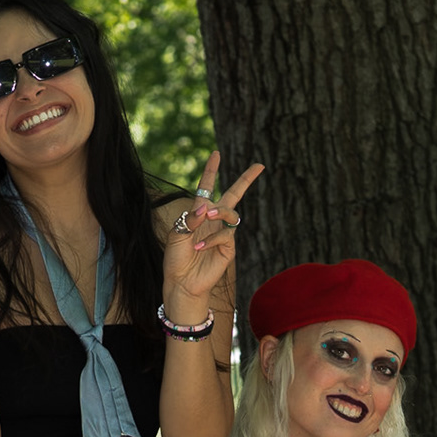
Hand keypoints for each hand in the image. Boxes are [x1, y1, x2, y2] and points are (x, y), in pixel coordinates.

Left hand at [162, 151, 263, 312]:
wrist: (181, 282)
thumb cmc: (176, 258)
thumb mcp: (176, 235)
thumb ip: (189, 220)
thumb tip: (205, 208)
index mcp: (198, 213)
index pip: (206, 188)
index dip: (211, 171)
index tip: (216, 154)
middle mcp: (213, 220)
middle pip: (234, 195)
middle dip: (246, 180)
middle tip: (259, 166)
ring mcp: (223, 233)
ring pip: (230, 213)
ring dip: (219, 212)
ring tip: (207, 216)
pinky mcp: (228, 248)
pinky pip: (225, 235)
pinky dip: (211, 239)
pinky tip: (199, 247)